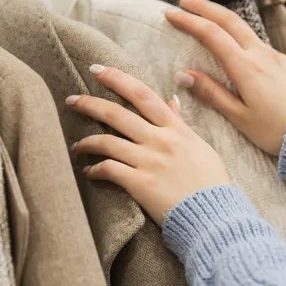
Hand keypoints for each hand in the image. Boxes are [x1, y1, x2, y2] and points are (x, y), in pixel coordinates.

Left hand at [66, 65, 231, 224]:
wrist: (214, 216)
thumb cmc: (210, 182)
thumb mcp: (200, 146)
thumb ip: (181, 124)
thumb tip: (172, 100)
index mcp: (175, 129)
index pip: (143, 95)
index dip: (118, 79)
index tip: (98, 70)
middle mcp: (160, 140)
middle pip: (117, 114)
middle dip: (90, 104)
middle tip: (71, 100)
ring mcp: (149, 161)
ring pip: (107, 142)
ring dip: (86, 142)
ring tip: (76, 146)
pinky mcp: (140, 184)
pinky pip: (109, 169)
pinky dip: (95, 169)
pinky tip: (90, 172)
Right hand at [164, 0, 285, 155]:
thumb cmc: (276, 129)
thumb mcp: (240, 116)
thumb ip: (212, 93)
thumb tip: (186, 75)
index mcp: (246, 67)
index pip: (211, 34)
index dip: (189, 21)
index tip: (170, 14)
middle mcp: (260, 54)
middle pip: (229, 19)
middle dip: (204, 6)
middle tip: (183, 0)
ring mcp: (274, 55)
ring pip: (244, 27)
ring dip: (221, 17)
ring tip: (203, 15)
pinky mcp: (283, 61)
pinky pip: (256, 40)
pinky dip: (237, 32)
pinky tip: (231, 40)